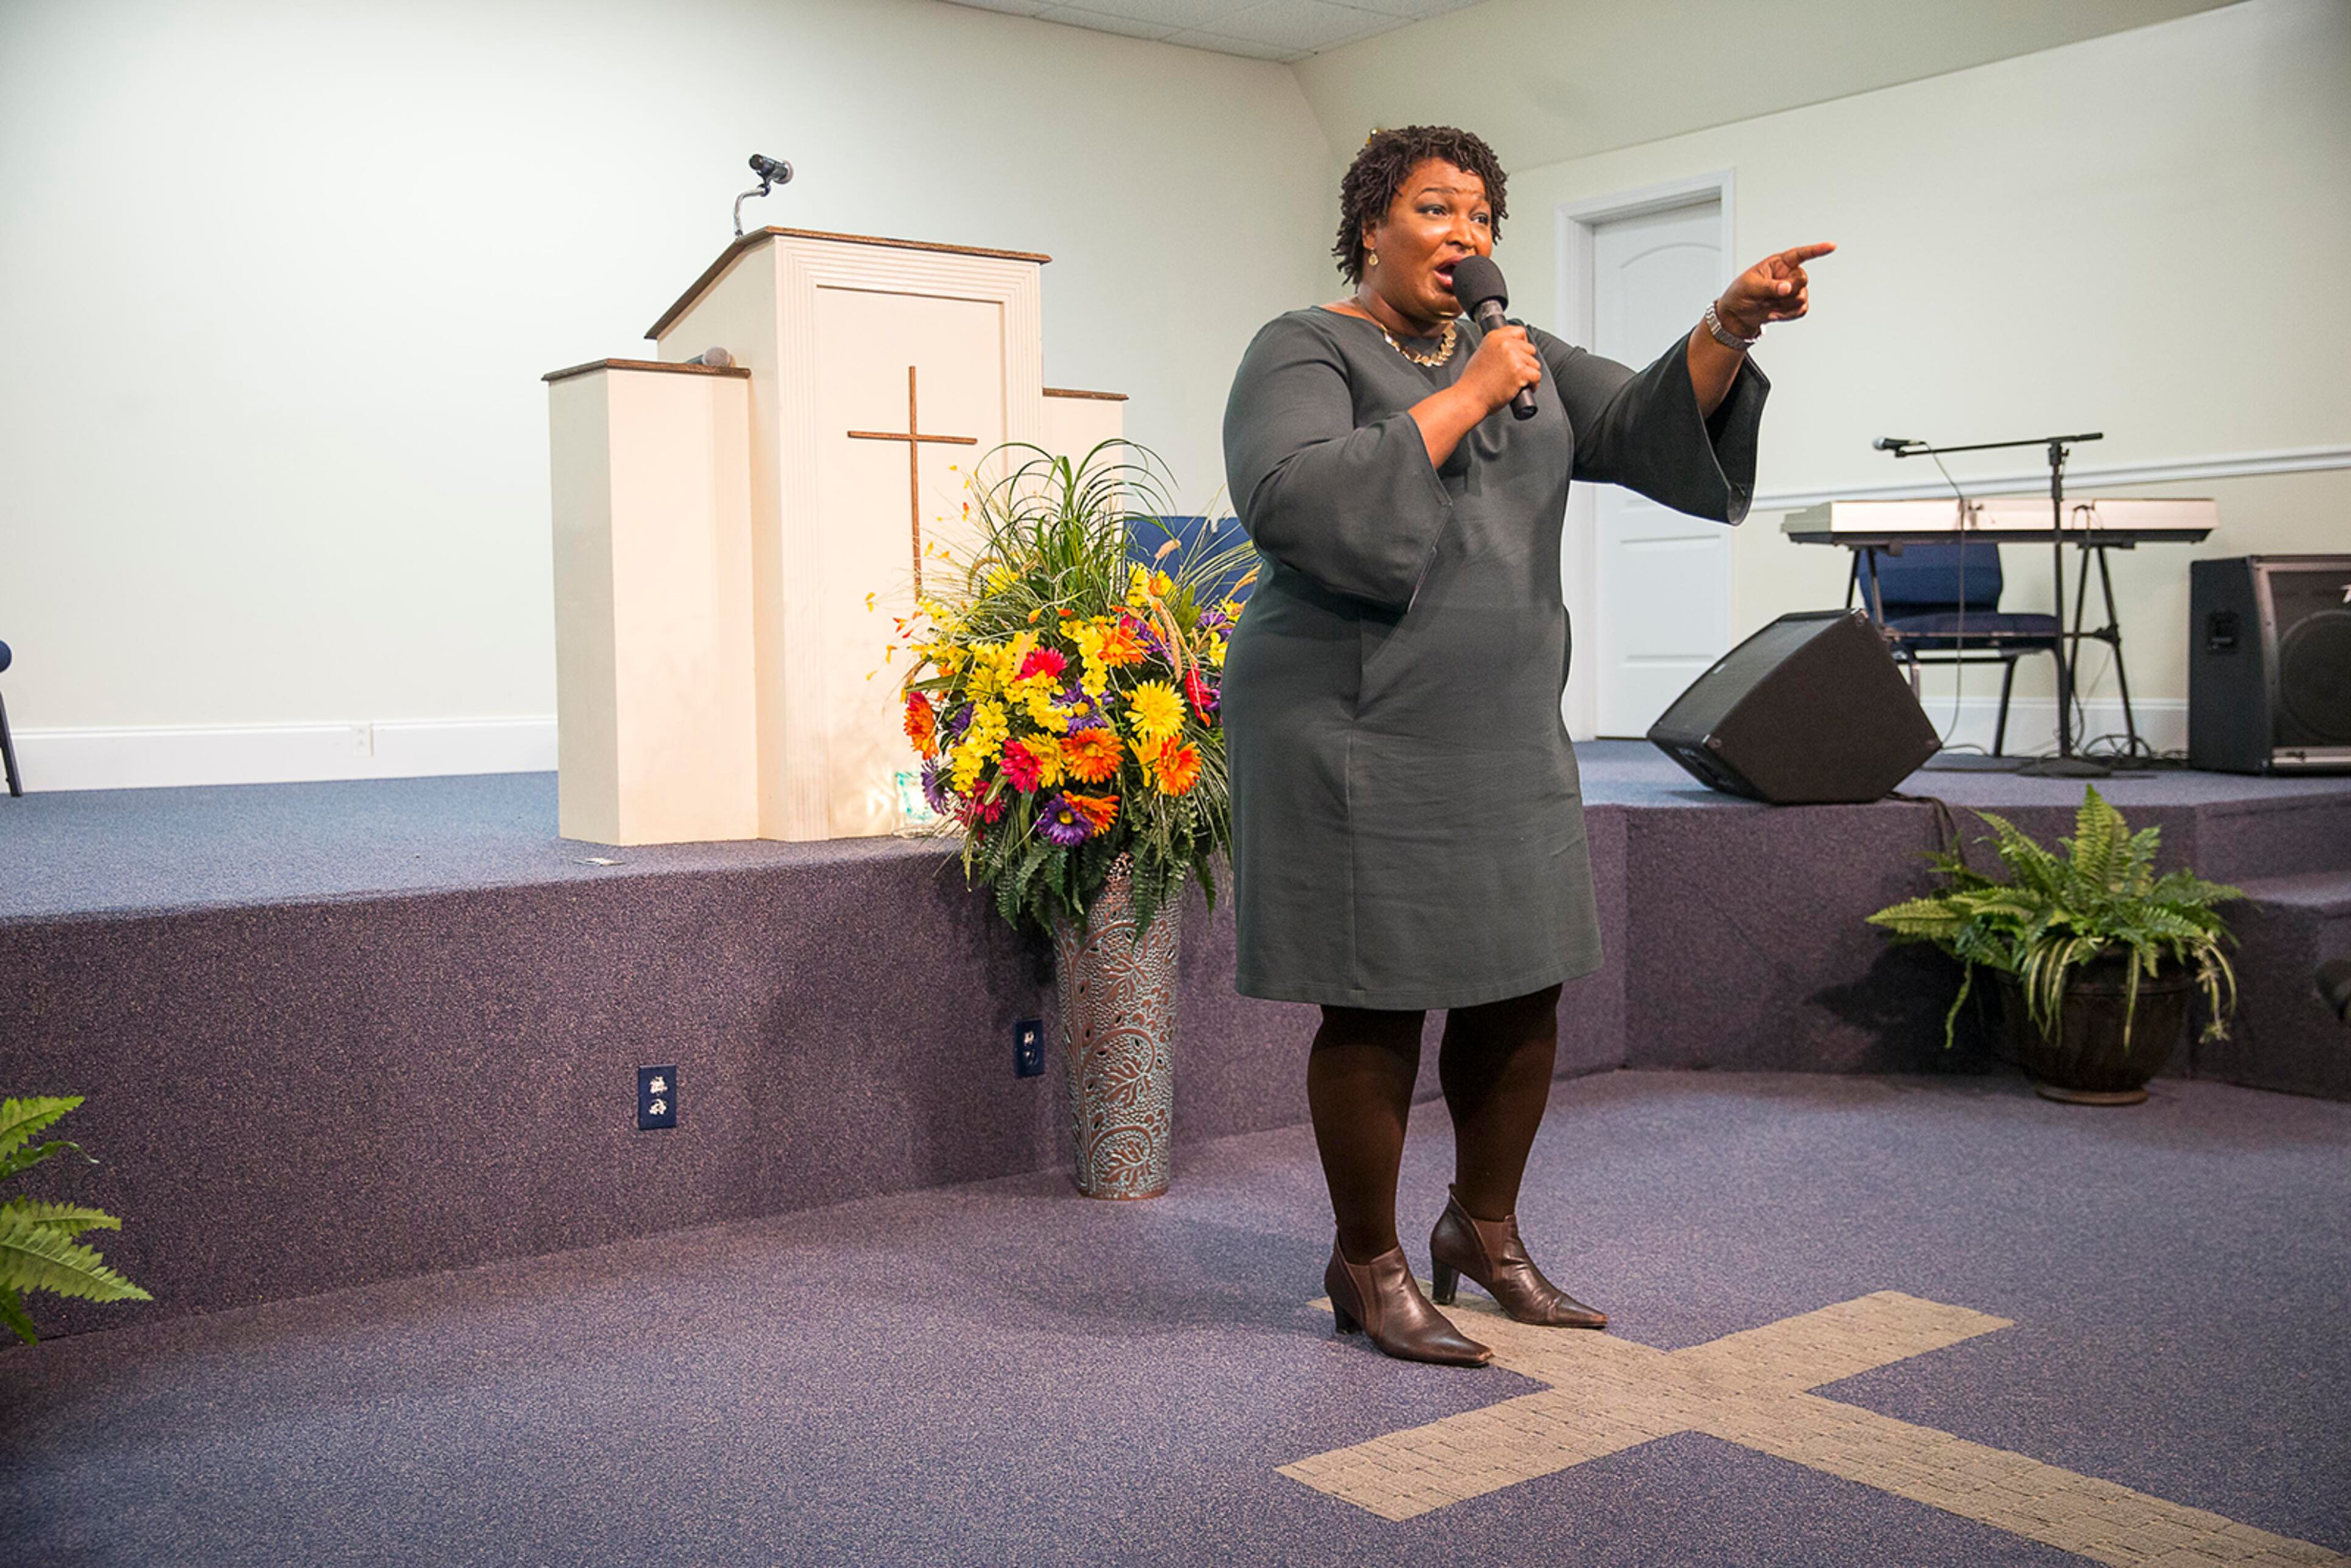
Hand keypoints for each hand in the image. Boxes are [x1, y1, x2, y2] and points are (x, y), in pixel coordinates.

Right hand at [1459, 322, 1541, 415]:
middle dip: (1526, 362)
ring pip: (1534, 363)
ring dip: (1529, 374)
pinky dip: (1532, 384)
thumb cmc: (1473, 383)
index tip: (1519, 355)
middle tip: (1515, 373)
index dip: (1522, 344)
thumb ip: (1496, 347)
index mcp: (1494, 337)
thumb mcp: (1481, 354)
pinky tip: (1521, 388)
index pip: (1519, 332)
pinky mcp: (1520, 371)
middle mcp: (1504, 343)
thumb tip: (1512, 348)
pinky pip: (1536, 375)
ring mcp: (1513, 357)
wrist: (1469, 398)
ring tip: (1516, 382)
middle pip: (1530, 349)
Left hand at [1716, 242, 1834, 337]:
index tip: (1831, 246)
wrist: (1738, 315)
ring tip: (1768, 305)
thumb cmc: (1740, 294)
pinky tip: (1774, 313)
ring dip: (1784, 305)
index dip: (1816, 250)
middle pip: (1802, 280)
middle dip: (1787, 291)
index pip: (1800, 254)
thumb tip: (1787, 288)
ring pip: (1802, 297)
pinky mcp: (1794, 305)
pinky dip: (1787, 315)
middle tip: (1768, 296)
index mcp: (1778, 263)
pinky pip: (1801, 310)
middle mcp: (1789, 275)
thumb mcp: (1750, 287)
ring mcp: (1793, 290)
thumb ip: (1770, 286)